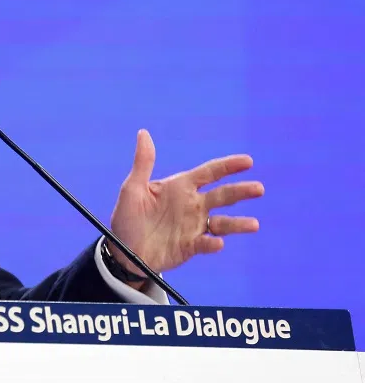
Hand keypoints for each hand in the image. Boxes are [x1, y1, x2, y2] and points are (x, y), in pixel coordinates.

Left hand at [108, 129, 263, 279]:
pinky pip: (206, 244)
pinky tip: (217, 243)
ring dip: (237, 223)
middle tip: (258, 188)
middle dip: (240, 191)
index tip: (248, 161)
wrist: (124, 250)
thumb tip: (143, 133)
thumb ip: (143, 163)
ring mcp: (194, 226)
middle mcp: (192, 205)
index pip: (209, 173)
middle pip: (222, 196)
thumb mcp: (132, 188)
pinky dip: (213, 244)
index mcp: (180, 187)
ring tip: (253, 224)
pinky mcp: (191, 246)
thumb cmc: (127, 216)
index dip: (228, 166)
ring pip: (222, 223)